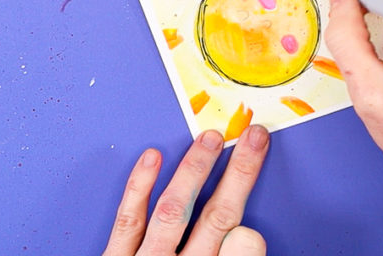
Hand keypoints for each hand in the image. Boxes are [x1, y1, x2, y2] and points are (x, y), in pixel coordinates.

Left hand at [103, 127, 268, 255]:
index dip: (249, 241)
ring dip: (194, 170)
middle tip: (253, 138)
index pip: (240, 253)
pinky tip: (152, 157)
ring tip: (211, 138)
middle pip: (217, 219)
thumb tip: (248, 237)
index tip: (254, 227)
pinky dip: (139, 187)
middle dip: (238, 175)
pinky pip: (127, 222)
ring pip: (173, 211)